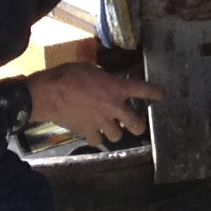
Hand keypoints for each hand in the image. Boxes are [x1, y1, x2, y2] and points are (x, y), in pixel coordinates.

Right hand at [23, 63, 164, 145]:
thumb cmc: (68, 75)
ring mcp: (102, 122)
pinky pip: (98, 141)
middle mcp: (114, 107)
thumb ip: (103, 78)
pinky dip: (96, 138)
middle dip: (136, 125)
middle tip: (131, 121)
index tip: (162, 95)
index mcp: (117, 88)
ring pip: (118, 136)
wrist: (47, 94)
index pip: (144, 90)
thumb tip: (105, 82)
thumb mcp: (90, 69)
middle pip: (137, 126)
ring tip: (108, 126)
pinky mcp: (88, 132)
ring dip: (114, 131)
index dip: (156, 93)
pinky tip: (92, 132)